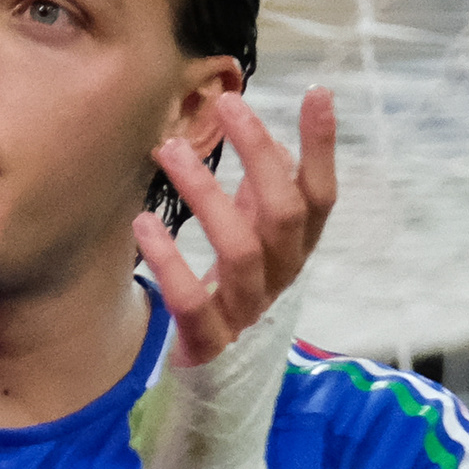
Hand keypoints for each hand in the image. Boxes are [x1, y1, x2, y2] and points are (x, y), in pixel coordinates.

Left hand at [130, 85, 337, 361]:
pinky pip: (193, 301)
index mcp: (297, 248)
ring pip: (241, 249)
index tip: (317, 92)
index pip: (322, 195)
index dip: (322, 147)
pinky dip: (169, 261)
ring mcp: (248, 310)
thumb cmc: (233, 286)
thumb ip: (262, 188)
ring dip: (205, 194)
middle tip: (225, 105)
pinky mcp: (210, 341)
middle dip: (257, 154)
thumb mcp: (252, 231)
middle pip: (285, 212)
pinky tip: (145, 224)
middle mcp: (282, 276)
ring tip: (167, 151)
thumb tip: (267, 139)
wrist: (216, 375)